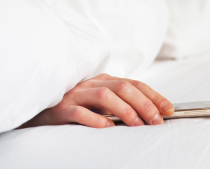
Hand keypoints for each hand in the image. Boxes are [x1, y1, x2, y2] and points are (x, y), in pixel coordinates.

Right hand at [19, 74, 173, 127]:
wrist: (40, 111)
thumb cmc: (75, 108)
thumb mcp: (99, 102)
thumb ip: (118, 104)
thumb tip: (148, 114)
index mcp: (103, 81)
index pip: (133, 84)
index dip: (153, 95)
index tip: (168, 109)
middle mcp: (91, 84)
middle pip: (123, 87)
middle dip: (144, 103)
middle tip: (157, 121)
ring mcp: (76, 94)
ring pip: (105, 95)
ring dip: (125, 110)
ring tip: (138, 125)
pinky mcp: (61, 108)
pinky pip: (80, 112)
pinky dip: (96, 119)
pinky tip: (108, 128)